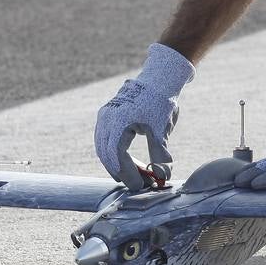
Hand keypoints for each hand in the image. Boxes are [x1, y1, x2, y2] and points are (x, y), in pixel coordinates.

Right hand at [95, 43, 194, 189]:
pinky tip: (125, 161)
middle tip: (136, 184)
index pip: (118, 156)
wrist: (158, 78)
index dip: (128, 174)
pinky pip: (103, 139)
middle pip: (107, 154)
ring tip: (131, 175)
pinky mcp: (107, 114)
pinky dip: (112, 152)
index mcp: (119, 122)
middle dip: (121, 172)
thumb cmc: (160, 102)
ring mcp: (105, 116)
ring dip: (115, 164)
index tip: (140, 186)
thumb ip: (160, 154)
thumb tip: (162, 177)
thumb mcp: (161, 130)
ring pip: (103, 148)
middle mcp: (107, 119)